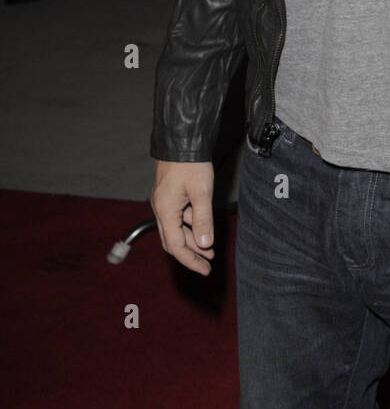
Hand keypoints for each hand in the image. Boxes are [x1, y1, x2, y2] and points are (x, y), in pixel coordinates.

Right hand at [150, 160, 215, 275]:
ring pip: (176, 228)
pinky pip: (178, 216)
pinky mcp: (169, 194)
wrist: (181, 139)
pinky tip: (203, 226)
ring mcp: (164, 201)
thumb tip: (205, 244)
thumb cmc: (190, 163)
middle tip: (208, 262)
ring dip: (192, 238)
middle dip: (191, 253)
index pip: (176, 246)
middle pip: (173, 240)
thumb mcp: (201, 192)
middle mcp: (161, 209)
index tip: (206, 269)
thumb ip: (203, 220)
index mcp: (166, 211)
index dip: (191, 260)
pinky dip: (190, 224)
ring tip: (210, 247)